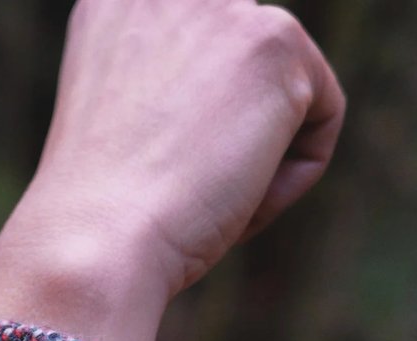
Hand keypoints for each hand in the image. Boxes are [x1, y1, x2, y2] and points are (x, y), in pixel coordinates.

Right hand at [0, 0, 343, 340]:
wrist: (94, 241)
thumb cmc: (100, 217)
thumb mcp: (123, 128)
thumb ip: (172, 90)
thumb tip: (237, 100)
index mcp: (116, 5)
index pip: (203, 64)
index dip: (191, 131)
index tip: (158, 173)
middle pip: (245, 78)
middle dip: (226, 140)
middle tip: (176, 192)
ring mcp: (221, 7)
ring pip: (285, 96)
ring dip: (256, 161)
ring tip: (201, 198)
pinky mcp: (276, 42)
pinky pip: (323, 116)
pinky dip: (289, 179)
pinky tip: (235, 199)